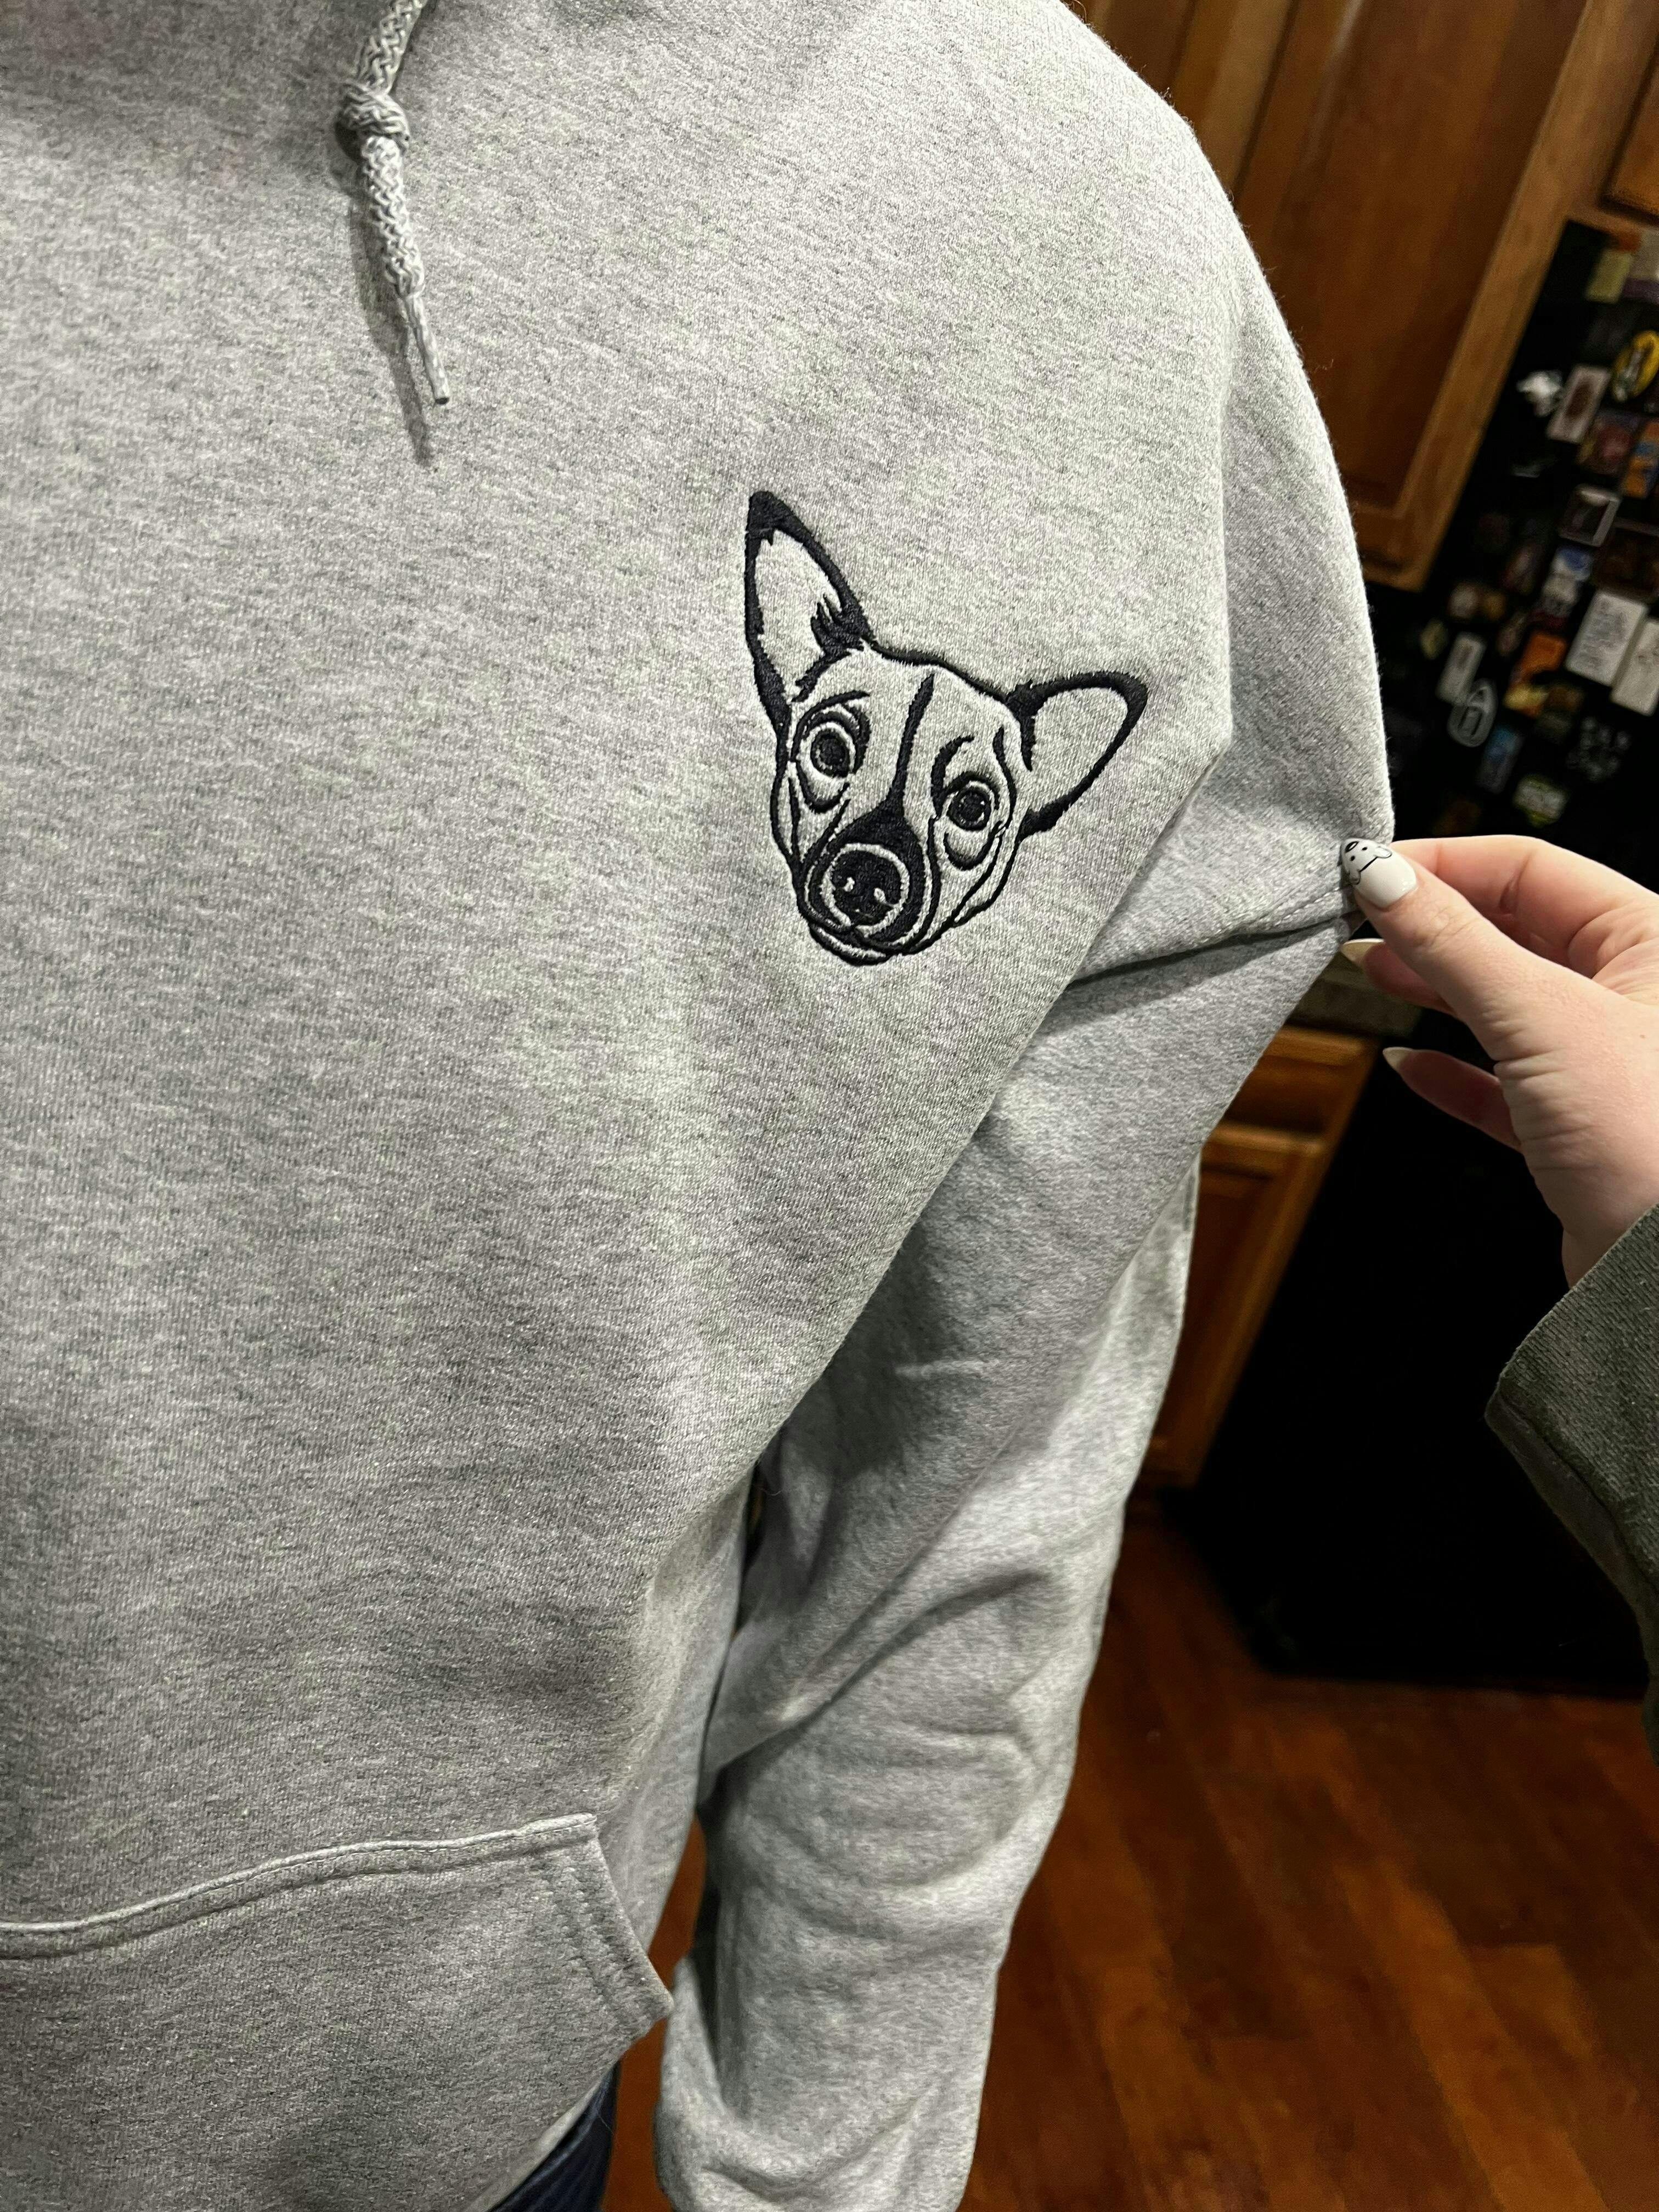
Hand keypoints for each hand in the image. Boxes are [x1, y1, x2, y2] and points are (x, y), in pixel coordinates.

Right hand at [1339, 835, 1658, 1287]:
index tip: (1367, 874)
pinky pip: (1502, 1084)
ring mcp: (1606, 1061)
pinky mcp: (1579, 1129)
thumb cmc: (1650, 1139)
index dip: (1443, 865)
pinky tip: (1408, 1063)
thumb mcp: (1539, 1016)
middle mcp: (1636, 991)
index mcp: (1650, 937)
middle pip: (1514, 930)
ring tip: (1368, 971)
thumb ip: (1454, 942)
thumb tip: (1382, 875)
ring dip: (1432, 987)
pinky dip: (1451, 1071)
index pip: (1530, 868)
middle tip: (1354, 920)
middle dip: (1431, 924)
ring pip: (1502, 1004)